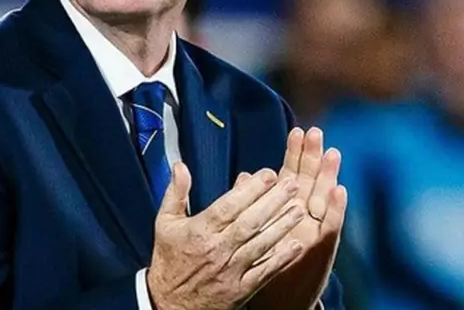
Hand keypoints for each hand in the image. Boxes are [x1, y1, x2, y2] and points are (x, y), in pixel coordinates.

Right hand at [147, 162, 307, 309]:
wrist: (169, 304)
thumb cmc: (169, 262)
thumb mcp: (165, 223)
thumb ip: (175, 193)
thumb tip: (180, 167)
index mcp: (199, 231)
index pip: (228, 206)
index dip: (250, 189)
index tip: (268, 174)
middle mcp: (217, 249)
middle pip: (249, 221)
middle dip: (273, 201)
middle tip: (291, 184)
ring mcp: (231, 270)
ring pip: (261, 244)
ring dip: (282, 225)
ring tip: (299, 208)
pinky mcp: (241, 289)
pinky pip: (264, 271)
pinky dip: (281, 258)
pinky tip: (295, 245)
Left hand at [250, 127, 346, 309]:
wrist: (278, 298)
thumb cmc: (264, 261)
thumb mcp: (255, 229)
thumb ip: (251, 202)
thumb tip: (244, 175)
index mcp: (285, 209)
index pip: (291, 174)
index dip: (294, 153)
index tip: (297, 130)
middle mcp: (303, 216)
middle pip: (309, 180)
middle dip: (312, 156)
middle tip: (315, 131)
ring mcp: (314, 231)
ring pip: (323, 198)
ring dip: (328, 175)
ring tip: (332, 152)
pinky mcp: (321, 248)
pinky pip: (329, 226)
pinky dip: (335, 208)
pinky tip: (339, 190)